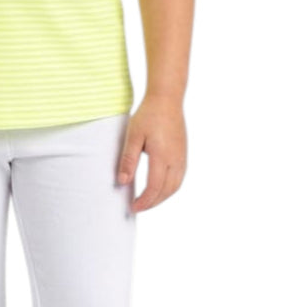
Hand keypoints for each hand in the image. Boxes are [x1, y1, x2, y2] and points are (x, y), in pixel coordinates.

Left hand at [116, 95, 186, 212]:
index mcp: (162, 156)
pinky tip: (159, 189)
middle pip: (167, 191)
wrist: (167, 99)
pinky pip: (179, 178)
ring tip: (147, 201)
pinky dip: (169, 189)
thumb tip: (122, 182)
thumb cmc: (148, 115)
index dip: (144, 201)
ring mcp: (182, 157)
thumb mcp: (133, 136)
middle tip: (138, 207)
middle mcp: (175, 160)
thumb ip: (128, 160)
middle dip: (152, 203)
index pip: (154, 187)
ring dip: (162, 197)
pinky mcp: (183, 154)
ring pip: (175, 186)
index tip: (133, 207)